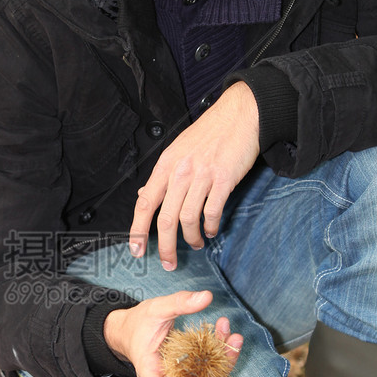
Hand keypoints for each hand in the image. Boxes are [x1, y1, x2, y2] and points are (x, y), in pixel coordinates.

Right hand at [103, 288, 242, 376]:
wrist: (133, 330)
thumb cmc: (140, 322)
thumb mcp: (156, 309)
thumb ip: (180, 303)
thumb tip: (207, 296)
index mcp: (150, 373)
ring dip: (225, 369)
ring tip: (235, 341)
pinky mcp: (193, 373)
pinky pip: (212, 372)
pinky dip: (224, 356)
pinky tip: (230, 335)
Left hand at [129, 82, 259, 269]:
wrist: (240, 114)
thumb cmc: (210, 132)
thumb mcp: (178, 150)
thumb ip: (162, 176)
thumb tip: (144, 196)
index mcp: (165, 165)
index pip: (144, 204)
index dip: (137, 231)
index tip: (136, 251)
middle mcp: (180, 172)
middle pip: (165, 219)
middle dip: (165, 247)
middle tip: (169, 262)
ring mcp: (202, 176)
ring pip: (188, 219)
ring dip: (191, 238)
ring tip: (195, 244)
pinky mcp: (224, 179)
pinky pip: (212, 212)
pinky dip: (210, 226)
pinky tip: (211, 230)